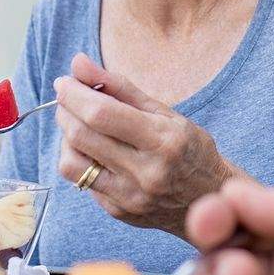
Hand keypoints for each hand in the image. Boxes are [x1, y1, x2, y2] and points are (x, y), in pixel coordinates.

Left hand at [54, 53, 246, 236]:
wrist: (209, 198)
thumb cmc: (188, 148)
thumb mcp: (164, 112)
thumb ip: (119, 86)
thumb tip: (78, 62)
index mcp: (163, 140)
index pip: (102, 114)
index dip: (75, 94)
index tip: (64, 81)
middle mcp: (146, 172)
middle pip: (81, 136)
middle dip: (65, 110)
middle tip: (66, 97)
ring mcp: (130, 197)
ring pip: (71, 163)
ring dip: (65, 136)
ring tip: (78, 123)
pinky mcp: (118, 211)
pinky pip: (82, 181)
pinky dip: (79, 159)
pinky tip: (93, 150)